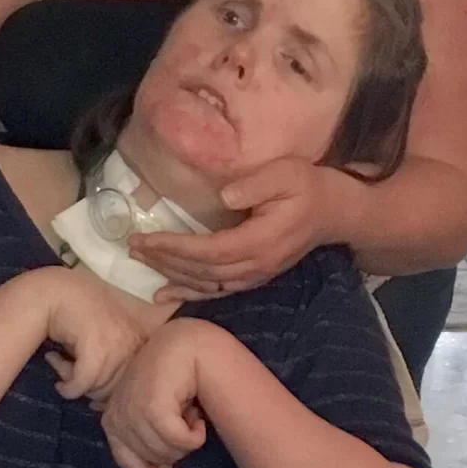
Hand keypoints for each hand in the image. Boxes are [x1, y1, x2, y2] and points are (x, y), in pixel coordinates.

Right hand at [44, 269, 147, 403]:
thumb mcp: (104, 342)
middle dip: (87, 387)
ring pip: (96, 389)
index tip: (83, 379)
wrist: (57, 291)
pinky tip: (54, 364)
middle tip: (68, 368)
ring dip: (72, 382)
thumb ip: (109, 369)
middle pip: (112, 391)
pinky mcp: (97, 348)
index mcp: (139, 344)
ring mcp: (117, 345)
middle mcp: (133, 344)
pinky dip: (66, 385)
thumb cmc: (79, 316)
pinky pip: (82, 383)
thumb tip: (98, 406)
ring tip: (61, 361)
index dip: (103, 389)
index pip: (128, 386)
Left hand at [101, 319, 208, 467]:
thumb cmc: (171, 377)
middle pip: (155, 460)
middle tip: (188, 423)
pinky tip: (199, 419)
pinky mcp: (151, 407)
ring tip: (191, 414)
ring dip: (189, 440)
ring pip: (169, 452)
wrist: (184, 343)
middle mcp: (117, 416)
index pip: (129, 464)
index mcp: (112, 419)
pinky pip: (180, 441)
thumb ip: (152, 443)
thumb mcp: (156, 412)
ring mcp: (131, 411)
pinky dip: (196, 436)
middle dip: (178, 449)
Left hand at [129, 158, 332, 301]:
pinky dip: (188, 293)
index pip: (209, 250)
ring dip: (171, 275)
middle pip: (201, 270)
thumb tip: (224, 196)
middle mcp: (256, 266)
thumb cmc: (308, 186)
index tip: (144, 239)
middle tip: (131, 247)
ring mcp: (255, 276)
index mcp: (260, 241)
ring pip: (206, 284)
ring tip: (140, 263)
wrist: (335, 212)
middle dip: (164, 260)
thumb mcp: (286, 173)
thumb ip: (256, 184)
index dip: (174, 248)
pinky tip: (164, 294)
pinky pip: (216, 291)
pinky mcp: (254, 277)